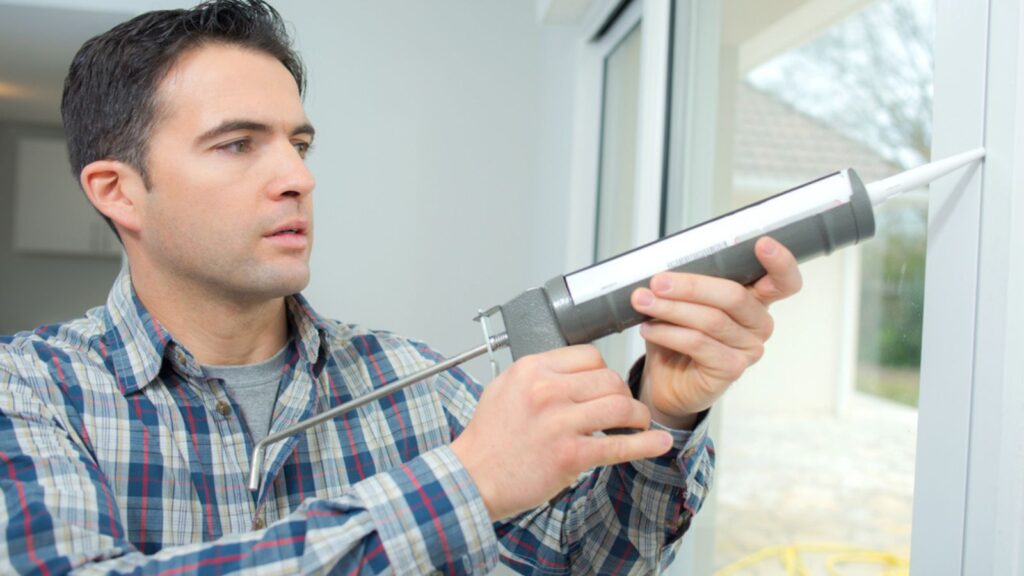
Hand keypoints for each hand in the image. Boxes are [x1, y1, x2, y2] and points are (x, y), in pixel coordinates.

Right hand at [450, 345, 673, 520]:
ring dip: (637, 416)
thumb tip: (572, 371)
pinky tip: (658, 442)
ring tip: (638, 424)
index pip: (589, 355)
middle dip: (623, 394)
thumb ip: (539, 375)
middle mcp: (547, 391)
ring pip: (620, 405)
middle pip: (609, 379)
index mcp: (532, 370)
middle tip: (623, 409)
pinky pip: (619, 444)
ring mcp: (559, 423)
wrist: (472, 478)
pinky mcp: (569, 455)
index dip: (604, 371)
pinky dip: (645, 444)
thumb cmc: (487, 439)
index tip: (606, 385)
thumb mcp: (505, 388)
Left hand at [630, 236, 802, 428]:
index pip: (783, 281)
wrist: (668, 380)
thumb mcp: (684, 301)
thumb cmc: (679, 335)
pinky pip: (698, 344)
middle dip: (690, 286)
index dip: (780, 262)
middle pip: (734, 296)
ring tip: (642, 302)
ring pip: (711, 320)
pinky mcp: (731, 369)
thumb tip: (664, 267)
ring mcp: (748, 349)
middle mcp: (758, 323)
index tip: (762, 244)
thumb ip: (688, 282)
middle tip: (658, 282)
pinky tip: (649, 328)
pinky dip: (668, 332)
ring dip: (671, 308)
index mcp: (755, 299)